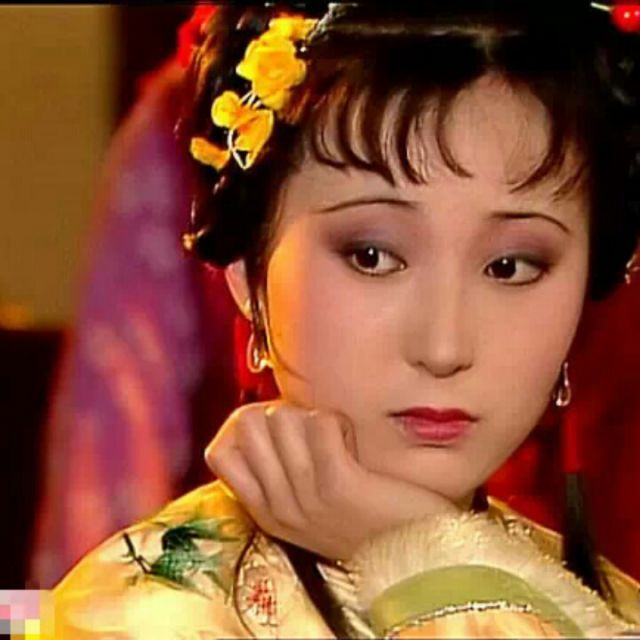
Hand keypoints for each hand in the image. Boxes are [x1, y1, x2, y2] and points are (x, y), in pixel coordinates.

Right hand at [205, 401, 458, 559]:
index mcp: (265, 512)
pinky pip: (320, 425)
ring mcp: (306, 499)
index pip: (219, 453)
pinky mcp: (338, 487)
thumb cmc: (365, 517)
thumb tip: (268, 415)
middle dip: (280, 414)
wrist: (416, 554)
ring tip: (335, 438)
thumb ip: (282, 471)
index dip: (244, 426)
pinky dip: (336, 422)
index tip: (277, 429)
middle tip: (311, 431)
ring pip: (282, 420)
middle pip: (248, 426)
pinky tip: (351, 440)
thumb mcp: (308, 504)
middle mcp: (278, 508)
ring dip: (311, 417)